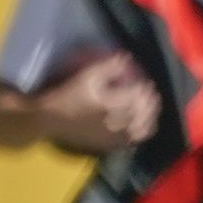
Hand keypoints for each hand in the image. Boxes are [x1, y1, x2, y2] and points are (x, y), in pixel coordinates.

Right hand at [36, 52, 160, 155]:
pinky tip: (141, 126)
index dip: (146, 90)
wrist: (50, 120)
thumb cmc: (67, 95)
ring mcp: (114, 136)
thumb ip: (107, 66)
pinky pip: (132, 140)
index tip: (147, 83)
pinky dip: (141, 132)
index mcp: (111, 104)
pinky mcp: (110, 144)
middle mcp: (116, 122)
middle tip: (152, 96)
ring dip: (150, 119)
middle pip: (143, 113)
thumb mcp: (85, 76)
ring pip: (141, 129)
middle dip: (151, 103)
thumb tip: (126, 57)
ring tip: (151, 111)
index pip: (137, 97)